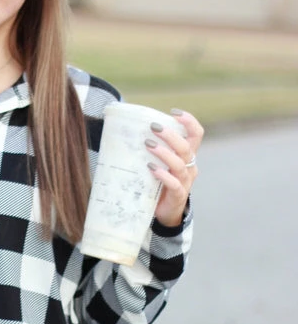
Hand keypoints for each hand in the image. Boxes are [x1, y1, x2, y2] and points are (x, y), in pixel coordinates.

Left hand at [147, 109, 203, 227]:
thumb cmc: (159, 182)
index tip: (174, 112)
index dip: (189, 121)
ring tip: (148, 144)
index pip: (196, 134)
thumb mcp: (159, 162)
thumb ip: (151, 148)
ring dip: (164, 152)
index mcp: (187, 155)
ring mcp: (185, 181)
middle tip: (153, 127)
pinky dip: (163, 175)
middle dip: (170, 135)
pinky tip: (151, 168)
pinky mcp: (178, 195)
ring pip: (180, 164)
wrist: (165, 212)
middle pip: (186, 147)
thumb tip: (126, 130)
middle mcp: (189, 166)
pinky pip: (174, 184)